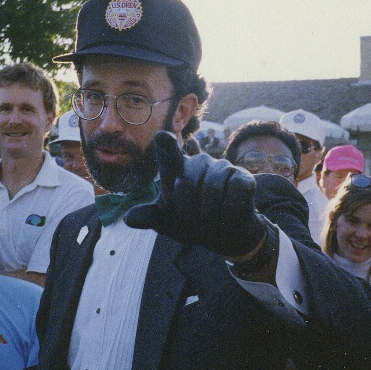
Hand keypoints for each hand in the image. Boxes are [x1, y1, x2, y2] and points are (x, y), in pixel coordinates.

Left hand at [125, 131, 264, 257]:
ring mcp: (221, 167)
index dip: (166, 145)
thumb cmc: (190, 223)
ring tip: (212, 219)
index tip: (162, 136)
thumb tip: (128, 219)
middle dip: (190, 211)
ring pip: (213, 189)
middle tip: (195, 222)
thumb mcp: (167, 222)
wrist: (224, 234)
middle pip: (188, 185)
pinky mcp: (241, 177)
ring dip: (211, 213)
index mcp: (176, 171)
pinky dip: (232, 209)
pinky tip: (231, 212)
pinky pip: (235, 192)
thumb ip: (149, 216)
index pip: (167, 152)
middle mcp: (198, 163)